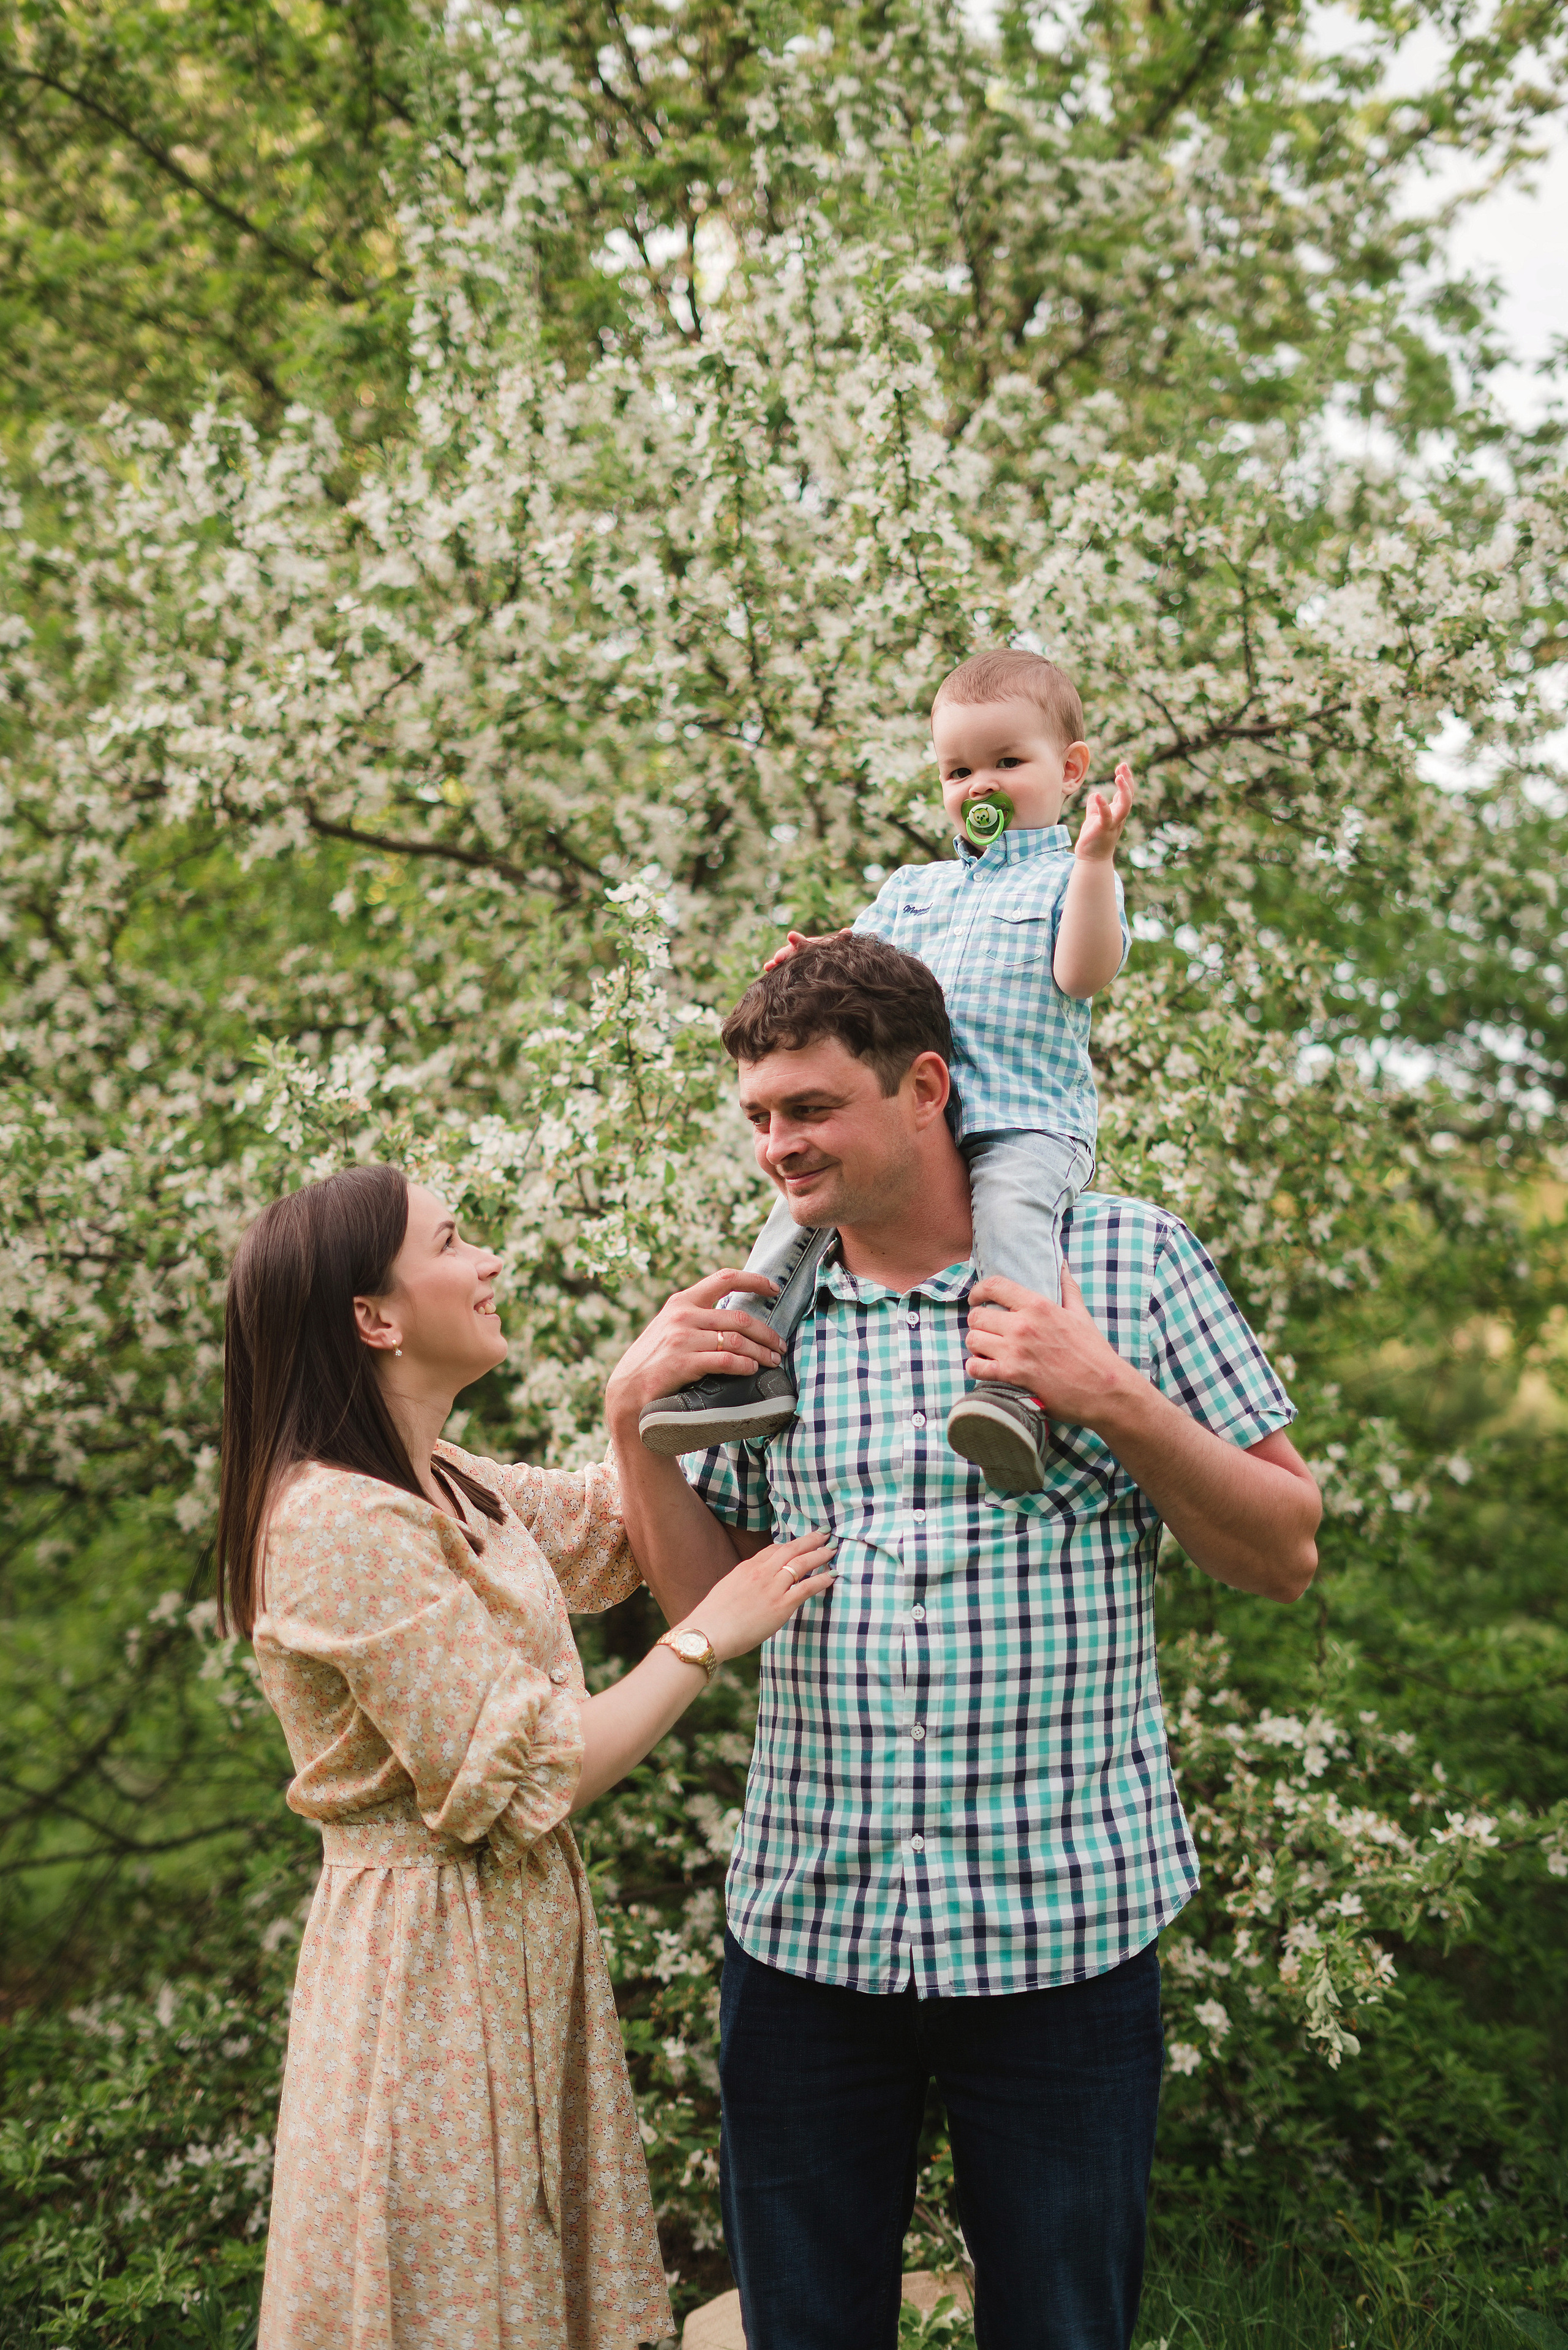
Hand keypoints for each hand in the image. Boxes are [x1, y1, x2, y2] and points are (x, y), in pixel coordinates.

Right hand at [606, 1267, 783, 1431]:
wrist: (626, 1393)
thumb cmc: (654, 1363)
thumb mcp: (670, 1329)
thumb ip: (696, 1318)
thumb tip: (737, 1320)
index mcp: (681, 1302)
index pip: (724, 1279)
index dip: (754, 1280)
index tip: (774, 1288)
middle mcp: (682, 1315)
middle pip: (739, 1317)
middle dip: (766, 1333)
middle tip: (780, 1345)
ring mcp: (681, 1338)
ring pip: (737, 1340)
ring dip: (761, 1352)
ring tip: (772, 1361)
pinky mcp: (683, 1362)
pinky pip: (726, 1361)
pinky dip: (744, 1365)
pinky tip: (752, 1369)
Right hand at [679, 1527, 837, 1660]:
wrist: (708, 1633)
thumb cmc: (713, 1618)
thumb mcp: (726, 1590)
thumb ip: (742, 1584)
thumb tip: (750, 1588)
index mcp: (746, 1568)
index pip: (772, 1549)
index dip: (789, 1545)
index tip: (800, 1544)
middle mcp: (761, 1572)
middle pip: (790, 1549)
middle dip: (810, 1540)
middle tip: (825, 1534)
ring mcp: (772, 1588)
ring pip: (801, 1563)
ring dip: (819, 1554)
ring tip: (832, 1549)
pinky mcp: (781, 1605)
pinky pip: (807, 1587)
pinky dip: (821, 1579)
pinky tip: (832, 1575)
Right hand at [762, 927, 851, 972]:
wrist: (825, 955)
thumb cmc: (830, 949)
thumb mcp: (837, 944)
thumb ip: (842, 939)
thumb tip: (848, 932)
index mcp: (808, 945)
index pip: (802, 942)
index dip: (797, 940)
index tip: (791, 936)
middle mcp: (798, 952)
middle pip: (789, 952)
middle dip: (782, 955)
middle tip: (776, 959)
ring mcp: (794, 961)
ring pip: (783, 962)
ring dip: (775, 965)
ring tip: (767, 967)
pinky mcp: (792, 971)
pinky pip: (783, 972)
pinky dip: (776, 974)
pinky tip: (767, 979)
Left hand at [964, 1269, 1133, 1424]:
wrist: (1103, 1389)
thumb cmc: (1093, 1352)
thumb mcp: (1080, 1314)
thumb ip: (1067, 1288)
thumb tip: (1062, 1264)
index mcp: (1038, 1306)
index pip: (994, 1286)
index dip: (979, 1291)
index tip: (977, 1299)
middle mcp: (1022, 1326)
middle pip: (977, 1316)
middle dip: (979, 1322)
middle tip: (987, 1330)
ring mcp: (1015, 1351)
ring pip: (973, 1340)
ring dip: (977, 1345)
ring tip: (988, 1349)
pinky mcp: (1011, 1376)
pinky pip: (975, 1367)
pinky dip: (976, 1368)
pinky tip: (987, 1368)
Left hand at [1073, 761, 1133, 862]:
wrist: (1091, 859)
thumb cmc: (1093, 838)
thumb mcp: (1094, 818)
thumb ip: (1095, 807)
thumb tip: (1094, 794)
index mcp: (1117, 813)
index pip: (1125, 793)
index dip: (1125, 779)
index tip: (1122, 766)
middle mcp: (1118, 817)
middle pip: (1129, 796)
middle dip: (1128, 781)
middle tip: (1123, 766)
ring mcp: (1112, 823)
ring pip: (1124, 806)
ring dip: (1124, 791)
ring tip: (1118, 777)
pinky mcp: (1102, 829)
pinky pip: (1106, 816)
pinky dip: (1102, 805)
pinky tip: (1097, 795)